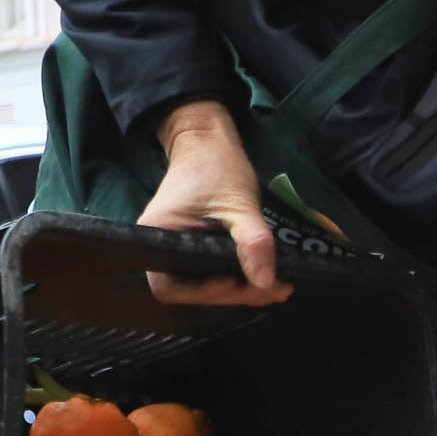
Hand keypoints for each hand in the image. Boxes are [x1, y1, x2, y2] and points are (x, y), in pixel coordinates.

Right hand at [139, 100, 289, 306]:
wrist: (209, 141)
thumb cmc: (217, 167)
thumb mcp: (239, 204)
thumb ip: (252, 242)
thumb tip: (266, 283)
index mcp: (157, 236)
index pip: (170, 287)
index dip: (203, 293)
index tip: (237, 284)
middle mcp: (161, 246)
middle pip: (192, 289)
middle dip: (234, 294)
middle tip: (274, 291)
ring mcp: (178, 247)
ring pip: (206, 282)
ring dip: (242, 290)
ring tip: (279, 289)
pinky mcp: (195, 246)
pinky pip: (213, 270)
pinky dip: (240, 276)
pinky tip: (268, 278)